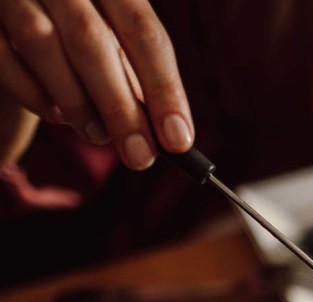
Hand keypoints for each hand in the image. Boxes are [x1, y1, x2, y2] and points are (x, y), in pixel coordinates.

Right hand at [0, 0, 191, 169]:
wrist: (16, 17)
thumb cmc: (79, 39)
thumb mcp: (113, 45)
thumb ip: (136, 79)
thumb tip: (169, 135)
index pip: (143, 30)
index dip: (163, 88)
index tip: (179, 141)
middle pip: (90, 39)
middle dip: (119, 107)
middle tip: (140, 157)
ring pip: (40, 43)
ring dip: (76, 102)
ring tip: (98, 136)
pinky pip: (3, 56)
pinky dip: (34, 94)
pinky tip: (58, 114)